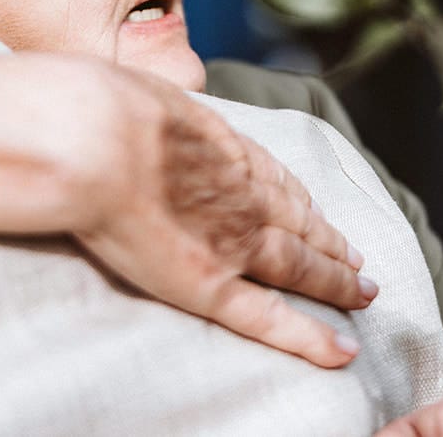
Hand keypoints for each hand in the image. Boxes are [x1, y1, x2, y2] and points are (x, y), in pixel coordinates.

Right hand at [0, 54, 371, 368]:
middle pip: (299, 221)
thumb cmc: (90, 107)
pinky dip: (312, 336)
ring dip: (336, 281)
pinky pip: (272, 317)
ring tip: (360, 293)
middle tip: (357, 258)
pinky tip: (342, 351)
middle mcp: (241, 192)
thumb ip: (146, 111)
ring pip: (300, 265)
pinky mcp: (211, 285)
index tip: (317, 211)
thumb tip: (131, 107)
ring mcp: (232, 240)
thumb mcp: (128, 90)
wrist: (82, 137)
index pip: (274, 177)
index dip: (300, 198)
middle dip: (331, 242)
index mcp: (220, 145)